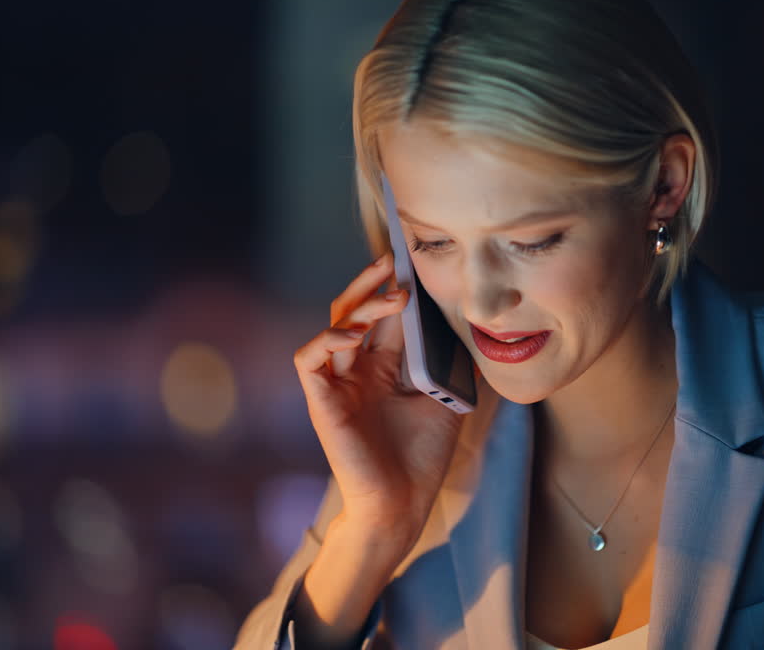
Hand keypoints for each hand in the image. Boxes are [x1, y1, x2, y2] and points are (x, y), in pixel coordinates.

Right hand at [292, 252, 465, 551]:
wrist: (403, 504)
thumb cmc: (423, 456)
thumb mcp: (445, 396)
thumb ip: (444, 357)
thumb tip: (454, 314)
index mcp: (384, 367)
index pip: (385, 316)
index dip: (396, 286)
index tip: (415, 261)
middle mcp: (357, 369)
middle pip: (354, 309)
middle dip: (373, 281)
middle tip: (395, 259)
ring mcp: (337, 384)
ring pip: (335, 324)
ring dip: (361, 304)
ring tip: (394, 296)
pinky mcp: (321, 401)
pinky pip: (309, 359)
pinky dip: (327, 340)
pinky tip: (354, 336)